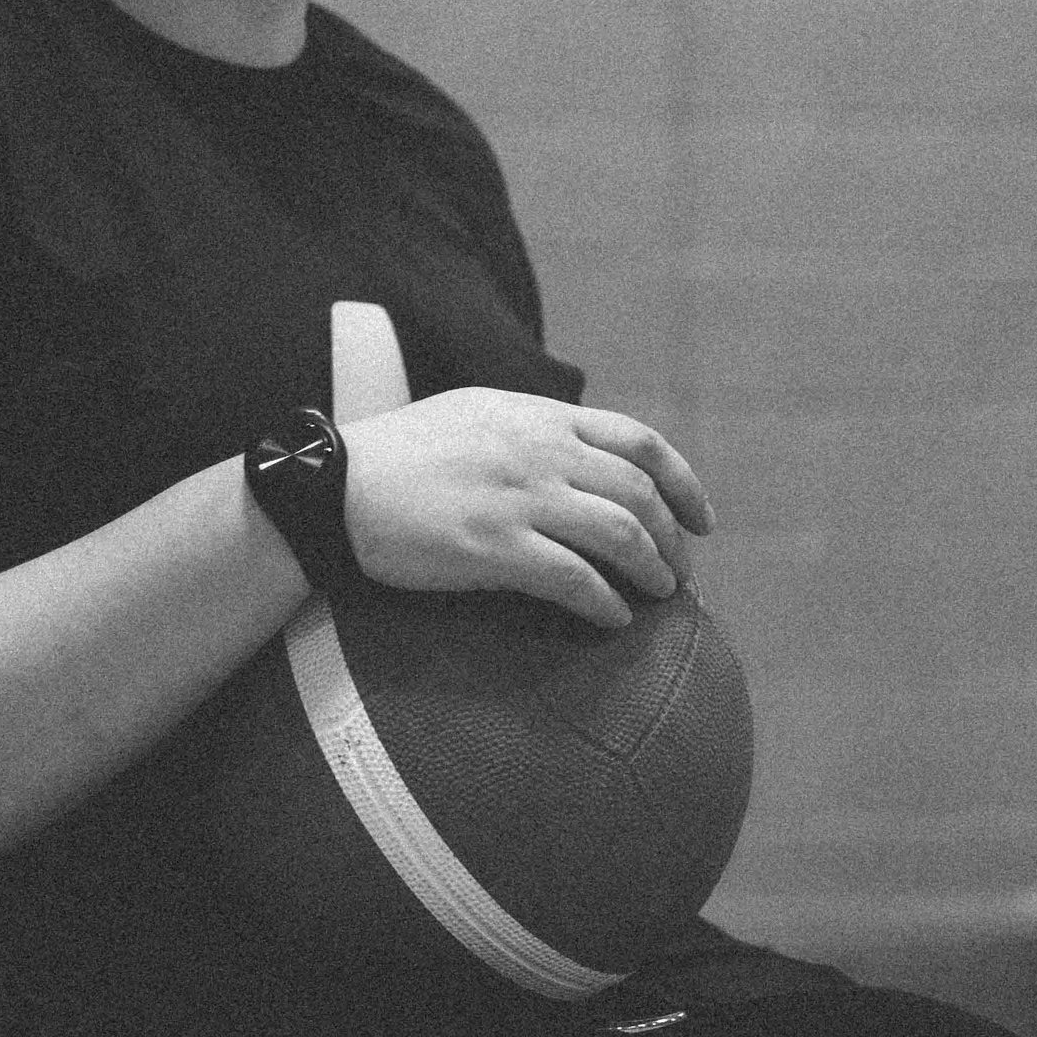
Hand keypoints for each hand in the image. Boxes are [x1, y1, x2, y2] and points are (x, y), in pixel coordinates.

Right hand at [340, 388, 715, 628]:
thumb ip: (531, 431)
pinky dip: (605, 602)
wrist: (335, 487)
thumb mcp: (474, 416)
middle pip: (640, 493)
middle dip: (673, 539)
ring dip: (652, 571)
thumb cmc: (398, 458)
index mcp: (538, 416)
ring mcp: (519, 498)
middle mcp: (539, 451)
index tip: (701, 519)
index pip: (638, 440)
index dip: (682, 482)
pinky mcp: (494, 547)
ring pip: (620, 534)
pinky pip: (574, 579)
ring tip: (660, 597)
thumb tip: (578, 455)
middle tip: (680, 572)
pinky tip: (613, 621)